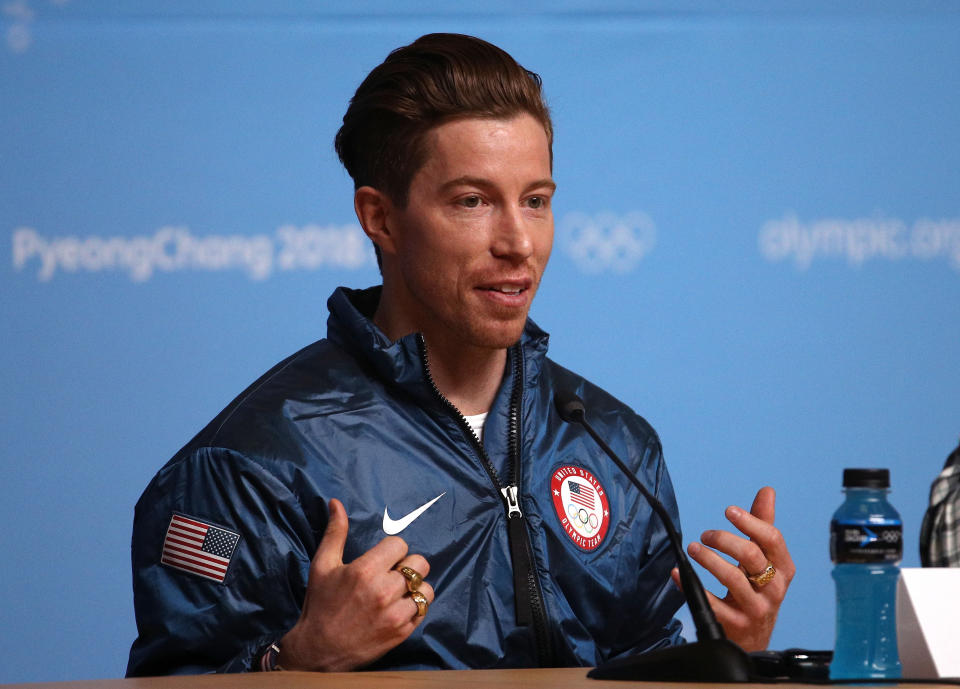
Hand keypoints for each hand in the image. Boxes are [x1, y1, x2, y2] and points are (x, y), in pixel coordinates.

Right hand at [278, 499, 434, 670]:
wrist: (319, 651)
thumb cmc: (320, 604)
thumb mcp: (322, 565)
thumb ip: (335, 532)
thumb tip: (336, 502)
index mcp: (365, 570)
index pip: (400, 544)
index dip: (392, 550)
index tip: (382, 559)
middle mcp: (383, 590)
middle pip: (419, 564)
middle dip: (408, 566)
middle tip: (393, 574)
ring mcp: (395, 614)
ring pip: (426, 588)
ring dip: (415, 588)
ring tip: (398, 592)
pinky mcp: (402, 632)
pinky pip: (423, 611)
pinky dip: (415, 607)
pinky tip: (399, 608)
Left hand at [671, 486, 793, 651]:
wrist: (753, 639)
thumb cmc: (758, 590)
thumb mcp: (765, 559)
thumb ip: (762, 525)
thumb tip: (767, 491)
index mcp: (783, 569)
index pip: (773, 539)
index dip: (751, 521)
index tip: (728, 510)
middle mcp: (774, 588)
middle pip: (752, 556)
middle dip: (725, 540)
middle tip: (705, 535)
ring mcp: (756, 608)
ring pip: (733, 579)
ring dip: (708, 559)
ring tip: (692, 548)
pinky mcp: (736, 625)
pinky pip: (712, 603)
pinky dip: (690, 586)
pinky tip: (677, 573)